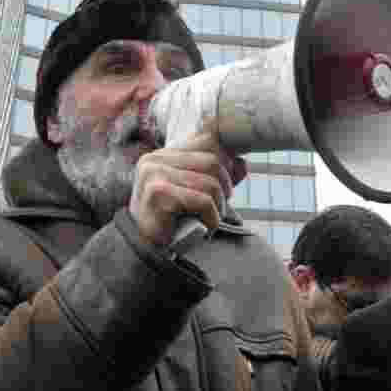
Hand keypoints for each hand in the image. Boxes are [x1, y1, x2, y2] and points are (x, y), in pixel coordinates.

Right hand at [130, 120, 246, 246]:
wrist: (148, 250)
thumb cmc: (172, 221)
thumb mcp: (192, 191)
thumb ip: (214, 175)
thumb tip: (243, 164)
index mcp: (161, 155)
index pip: (205, 141)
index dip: (224, 161)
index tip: (227, 184)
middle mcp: (154, 160)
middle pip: (211, 162)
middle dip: (223, 188)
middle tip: (218, 208)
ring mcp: (154, 175)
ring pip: (209, 183)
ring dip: (217, 206)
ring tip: (208, 219)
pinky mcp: (159, 193)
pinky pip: (202, 200)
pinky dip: (211, 217)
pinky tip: (206, 226)